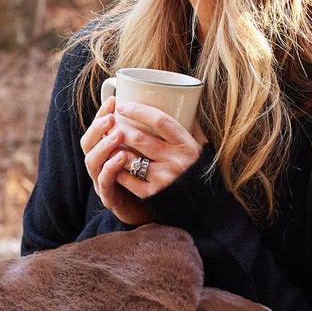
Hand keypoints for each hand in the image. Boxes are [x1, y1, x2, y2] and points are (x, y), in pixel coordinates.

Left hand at [81, 99, 204, 224]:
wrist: (205, 208)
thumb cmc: (200, 172)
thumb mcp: (203, 148)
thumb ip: (193, 127)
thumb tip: (186, 102)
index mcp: (187, 144)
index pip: (160, 120)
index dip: (138, 110)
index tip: (123, 105)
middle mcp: (175, 160)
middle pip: (139, 139)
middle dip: (119, 129)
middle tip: (109, 123)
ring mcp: (163, 178)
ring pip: (130, 158)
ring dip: (114, 148)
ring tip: (106, 141)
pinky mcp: (153, 194)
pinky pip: (127, 178)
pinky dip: (116, 168)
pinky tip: (112, 161)